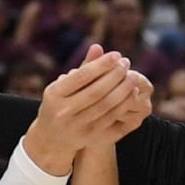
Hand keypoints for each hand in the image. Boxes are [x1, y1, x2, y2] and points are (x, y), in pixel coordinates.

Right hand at [25, 48, 150, 174]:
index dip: (101, 65)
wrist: (51, 138)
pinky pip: (110, 118)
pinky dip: (123, 104)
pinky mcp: (88, 136)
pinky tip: (131, 93)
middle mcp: (63, 111)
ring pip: (106, 105)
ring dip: (123, 90)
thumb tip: (98, 46)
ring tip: (132, 77)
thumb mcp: (63, 86)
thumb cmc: (59, 104)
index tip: (116, 55)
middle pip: (96, 91)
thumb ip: (82, 68)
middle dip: (115, 76)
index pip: (81, 77)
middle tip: (126, 64)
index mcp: (54, 94)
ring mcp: (75, 126)